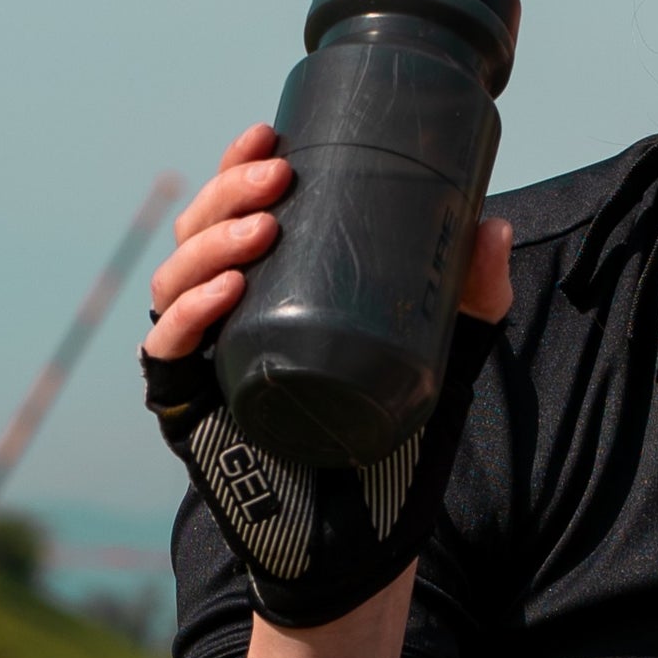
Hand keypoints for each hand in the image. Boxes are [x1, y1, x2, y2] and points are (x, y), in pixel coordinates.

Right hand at [143, 124, 512, 626]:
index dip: (240, 163)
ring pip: (177, 279)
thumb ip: (475, 289)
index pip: (239, 206)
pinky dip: (188, 316)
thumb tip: (493, 225)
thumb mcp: (450, 344)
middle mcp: (230, 308)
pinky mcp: (189, 405)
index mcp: (276, 280)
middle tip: (278, 177)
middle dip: (229, 191)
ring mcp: (205, 355)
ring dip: (210, 243)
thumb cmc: (404, 424)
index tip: (270, 133)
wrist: (375, 523)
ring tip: (263, 229)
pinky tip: (226, 292)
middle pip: (201, 230)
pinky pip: (164, 352)